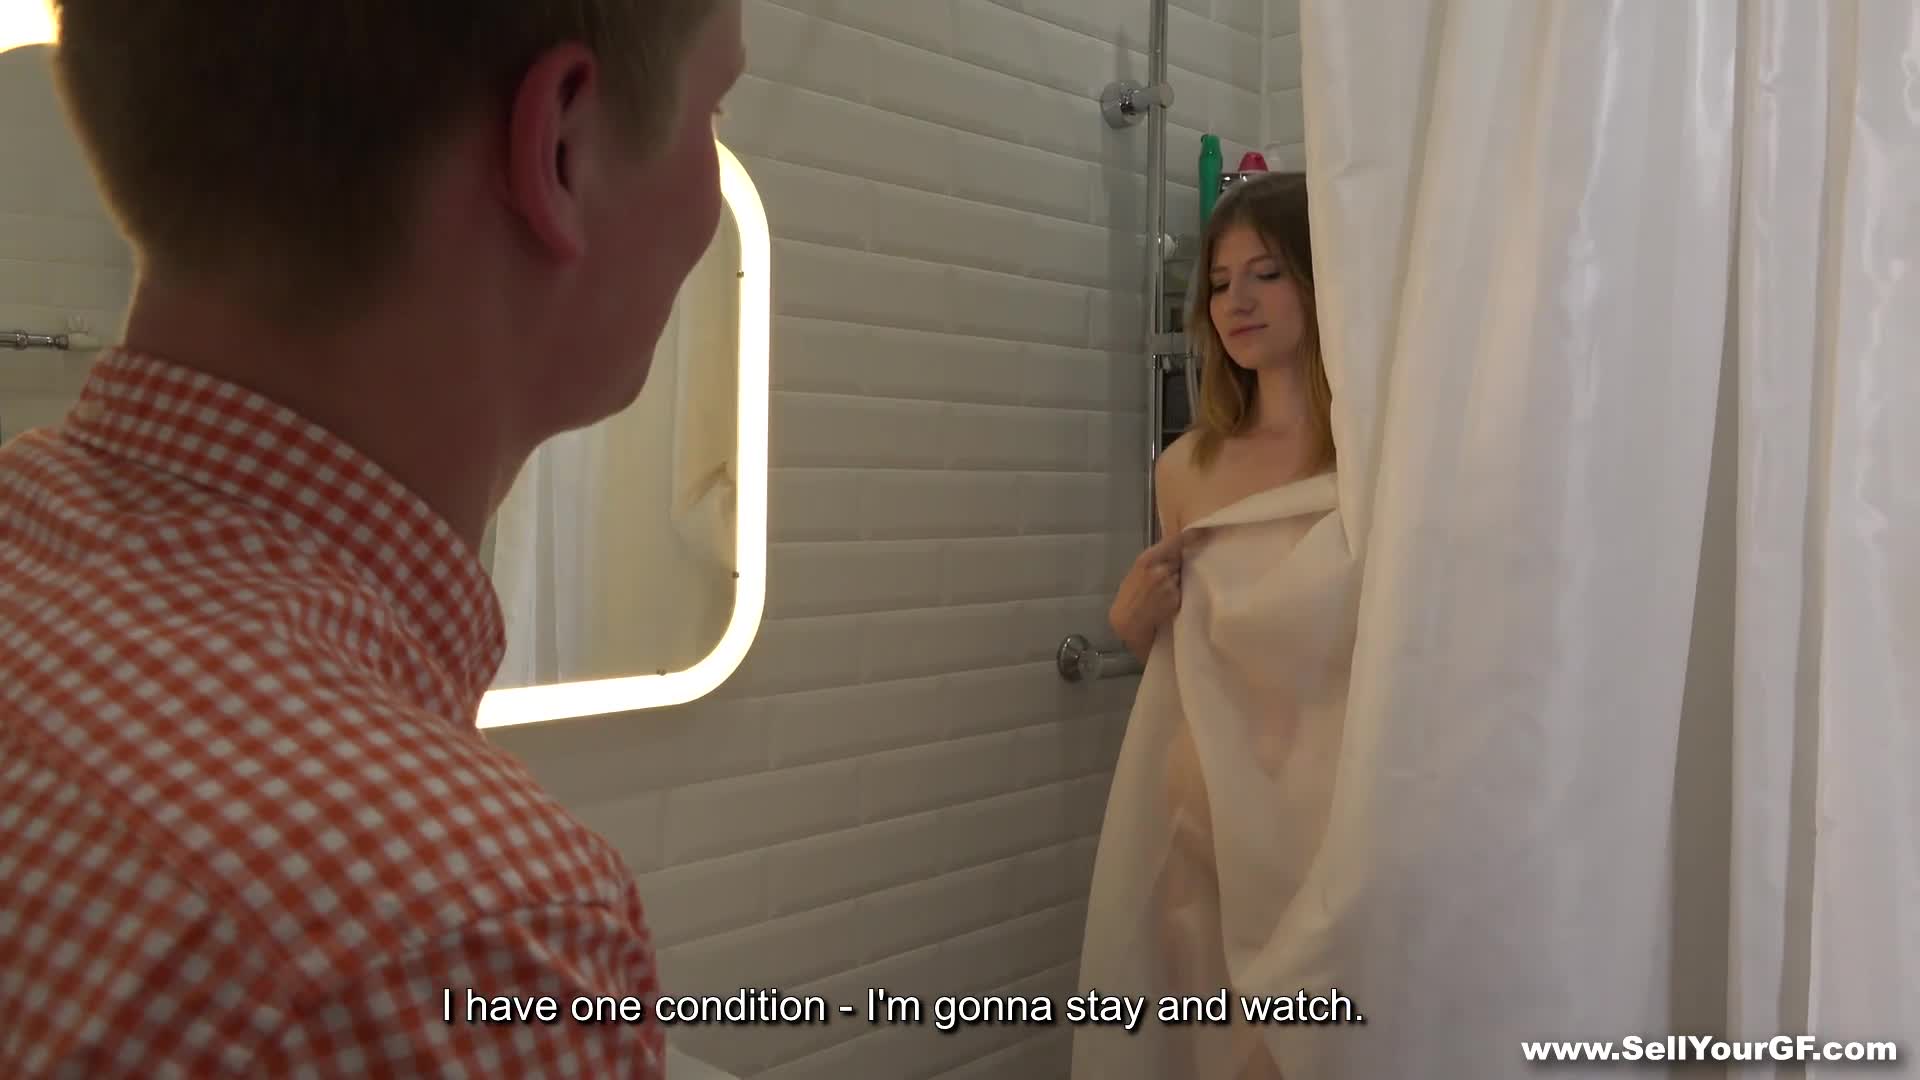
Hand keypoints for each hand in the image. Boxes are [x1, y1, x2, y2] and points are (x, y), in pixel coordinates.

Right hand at [1109, 527, 1204, 660]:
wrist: (1128, 622)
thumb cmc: (1129, 595)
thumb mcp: (1136, 572)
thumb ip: (1154, 560)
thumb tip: (1174, 550)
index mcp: (1148, 559)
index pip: (1174, 542)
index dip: (1190, 536)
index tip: (1202, 531)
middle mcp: (1161, 570)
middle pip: (1180, 559)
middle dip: (1178, 564)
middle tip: (1168, 573)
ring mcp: (1169, 585)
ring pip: (1182, 576)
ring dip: (1178, 580)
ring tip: (1164, 590)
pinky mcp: (1176, 599)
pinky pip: (1182, 592)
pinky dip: (1178, 594)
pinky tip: (1166, 601)